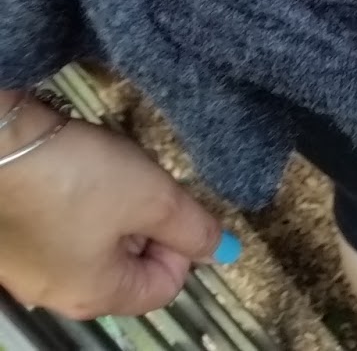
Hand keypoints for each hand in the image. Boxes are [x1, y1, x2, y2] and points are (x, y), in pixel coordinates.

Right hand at [0, 93, 238, 319]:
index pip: (164, 288)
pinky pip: (60, 228)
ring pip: (94, 245)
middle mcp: (54, 293)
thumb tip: (221, 252)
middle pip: (128, 268)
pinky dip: (77, 203)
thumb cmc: (75, 177)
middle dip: (146, 226)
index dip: (181, 248)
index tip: (174, 208)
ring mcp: (25, 267)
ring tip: (107, 176)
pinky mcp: (9, 237)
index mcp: (94, 296)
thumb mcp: (155, 199)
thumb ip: (193, 229)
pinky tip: (74, 173)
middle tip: (142, 187)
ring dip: (114, 211)